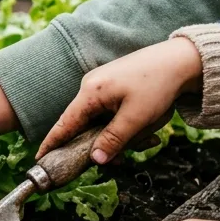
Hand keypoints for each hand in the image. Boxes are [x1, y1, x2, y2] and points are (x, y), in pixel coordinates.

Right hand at [38, 38, 202, 165]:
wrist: (180, 60)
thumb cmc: (158, 85)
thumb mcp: (137, 118)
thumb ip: (114, 140)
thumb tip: (95, 160)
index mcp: (91, 93)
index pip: (65, 123)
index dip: (52, 142)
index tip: (39, 158)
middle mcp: (91, 87)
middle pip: (85, 125)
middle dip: (103, 143)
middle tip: (121, 158)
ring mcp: (102, 85)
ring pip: (102, 121)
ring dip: (122, 134)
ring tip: (147, 135)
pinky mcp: (114, 86)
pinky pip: (112, 113)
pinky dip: (126, 124)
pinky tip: (145, 127)